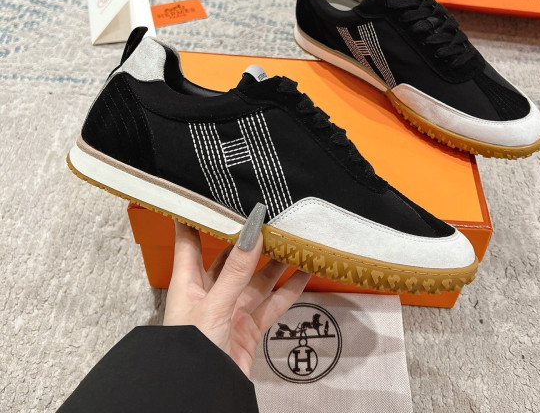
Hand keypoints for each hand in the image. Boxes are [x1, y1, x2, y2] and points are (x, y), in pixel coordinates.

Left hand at [163, 204, 309, 376]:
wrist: (201, 394)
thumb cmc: (191, 352)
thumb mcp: (214, 306)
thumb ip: (235, 270)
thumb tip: (252, 232)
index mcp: (188, 283)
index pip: (189, 241)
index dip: (196, 218)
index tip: (207, 194)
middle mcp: (209, 292)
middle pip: (231, 258)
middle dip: (249, 240)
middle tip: (268, 218)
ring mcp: (230, 310)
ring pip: (256, 280)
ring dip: (275, 264)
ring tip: (294, 241)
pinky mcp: (247, 328)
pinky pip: (271, 304)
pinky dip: (288, 291)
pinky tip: (304, 275)